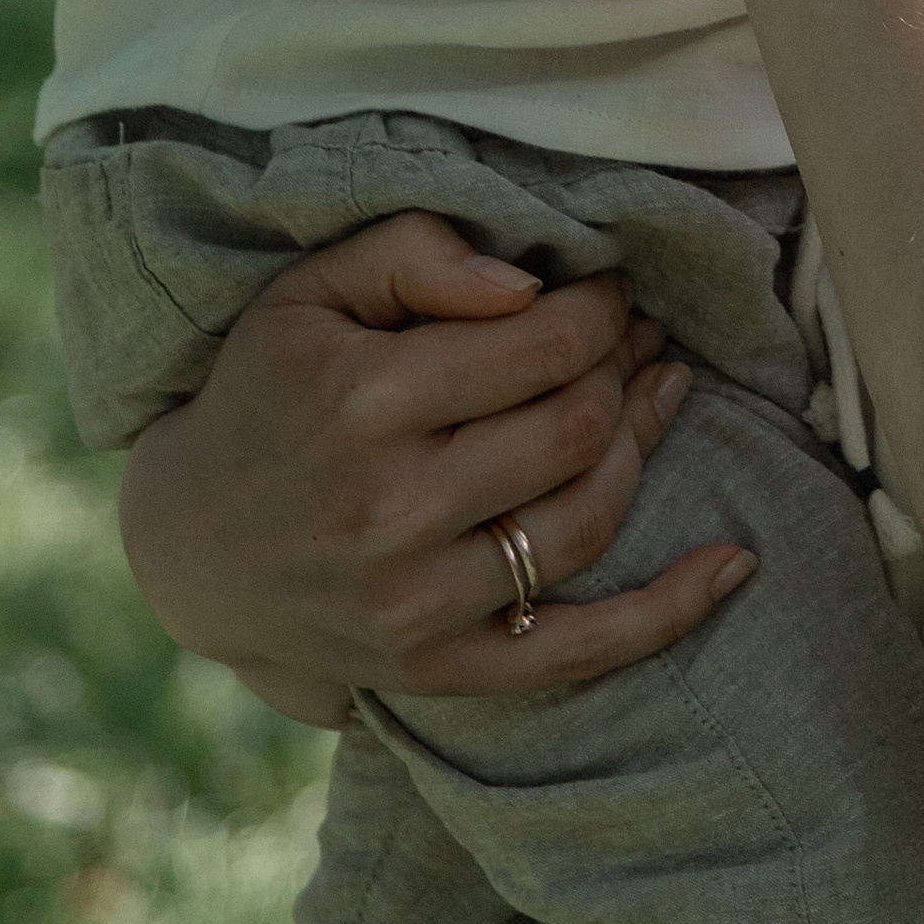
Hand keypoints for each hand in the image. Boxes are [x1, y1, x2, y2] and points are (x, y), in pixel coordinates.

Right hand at [117, 214, 753, 715]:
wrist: (189, 543)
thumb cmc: (267, 389)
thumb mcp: (311, 291)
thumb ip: (417, 255)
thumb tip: (529, 284)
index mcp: (368, 401)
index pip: (547, 343)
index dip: (603, 306)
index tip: (610, 288)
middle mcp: (395, 509)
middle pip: (579, 425)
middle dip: (626, 364)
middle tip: (635, 333)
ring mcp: (418, 601)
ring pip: (588, 517)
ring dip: (645, 446)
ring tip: (660, 391)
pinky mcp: (437, 667)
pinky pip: (575, 651)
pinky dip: (667, 612)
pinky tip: (733, 562)